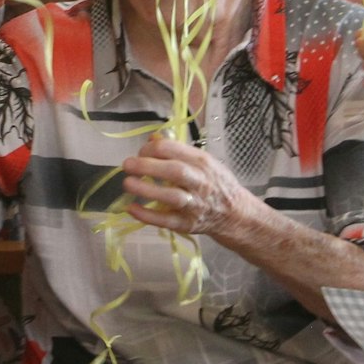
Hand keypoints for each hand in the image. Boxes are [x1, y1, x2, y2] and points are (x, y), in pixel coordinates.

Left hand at [119, 137, 256, 237]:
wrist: (236, 214)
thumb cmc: (215, 183)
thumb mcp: (202, 161)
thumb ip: (177, 151)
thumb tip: (151, 139)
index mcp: (202, 162)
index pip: (173, 149)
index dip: (151, 149)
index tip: (140, 152)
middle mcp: (200, 182)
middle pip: (174, 171)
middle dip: (148, 166)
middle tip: (127, 165)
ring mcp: (194, 205)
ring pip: (171, 197)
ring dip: (147, 190)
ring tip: (127, 184)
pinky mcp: (187, 224)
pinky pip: (166, 221)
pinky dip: (148, 215)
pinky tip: (132, 208)